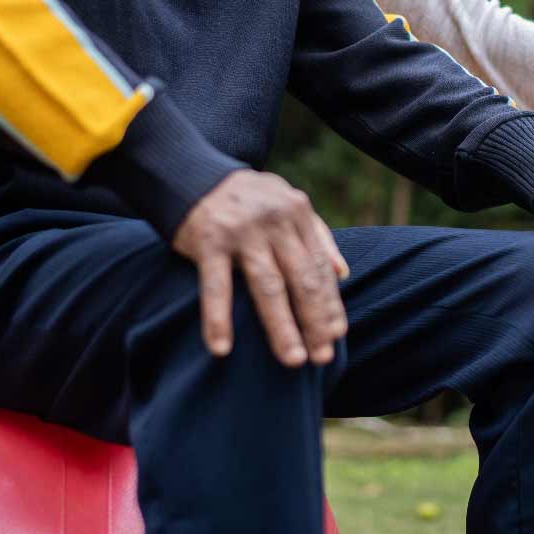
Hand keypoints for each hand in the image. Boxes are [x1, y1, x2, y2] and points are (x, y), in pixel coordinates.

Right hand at [172, 169, 349, 367]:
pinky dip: (218, 319)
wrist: (190, 172)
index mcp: (297, 213)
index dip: (330, 302)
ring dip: (282, 327)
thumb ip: (317, 235)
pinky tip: (222, 348)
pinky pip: (216, 287)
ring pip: (268, 287)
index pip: (318, 265)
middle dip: (315, 321)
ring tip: (294, 360)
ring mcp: (242, 232)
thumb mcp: (287, 204)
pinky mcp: (208, 242)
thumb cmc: (245, 197)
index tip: (338, 333)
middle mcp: (274, 221)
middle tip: (323, 356)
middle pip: (301, 279)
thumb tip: (343, 273)